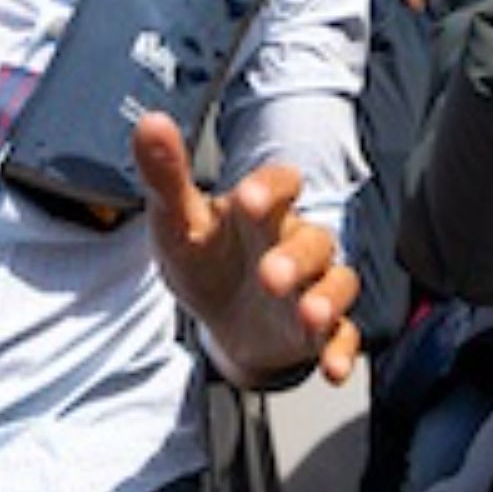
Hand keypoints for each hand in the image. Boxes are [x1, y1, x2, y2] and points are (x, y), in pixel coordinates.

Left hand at [134, 112, 360, 386]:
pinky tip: (331, 369)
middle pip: (314, 240)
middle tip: (269, 275)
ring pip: (337, 283)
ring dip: (326, 298)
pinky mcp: (318, 332)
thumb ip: (166, 176)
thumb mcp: (177, 222)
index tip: (249, 200)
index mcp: (261, 212)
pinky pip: (343, 336)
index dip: (272, 189)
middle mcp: (294, 245)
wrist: (219, 319)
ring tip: (308, 315)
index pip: (281, 184)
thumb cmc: (204, 259)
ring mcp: (311, 288)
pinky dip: (341, 351)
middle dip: (296, 257)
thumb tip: (150, 122)